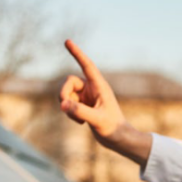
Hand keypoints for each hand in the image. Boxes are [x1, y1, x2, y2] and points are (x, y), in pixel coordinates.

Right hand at [60, 39, 151, 164]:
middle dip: (63, 94)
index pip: (87, 65)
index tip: (67, 41)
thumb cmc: (113, 129)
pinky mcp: (82, 105)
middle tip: (65, 107)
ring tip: (79, 120)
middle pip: (69, 82)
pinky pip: (67, 103)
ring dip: (67, 106)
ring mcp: (86, 96)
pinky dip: (69, 113)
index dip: (77, 53)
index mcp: (100, 86)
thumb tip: (62, 104)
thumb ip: (80, 111)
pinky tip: (81, 123)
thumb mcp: (97, 120)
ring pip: (66, 94)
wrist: (118, 140)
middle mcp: (92, 88)